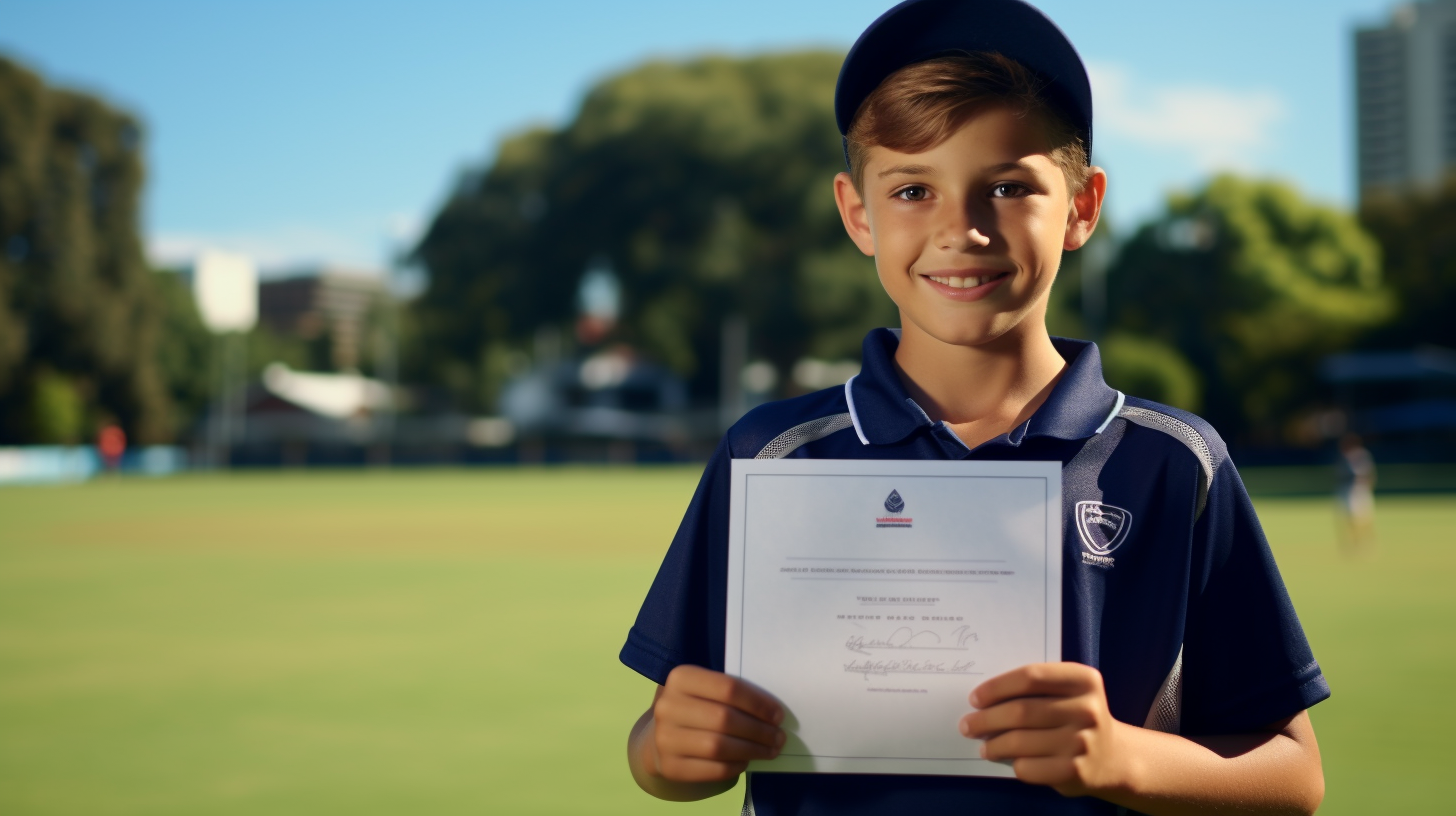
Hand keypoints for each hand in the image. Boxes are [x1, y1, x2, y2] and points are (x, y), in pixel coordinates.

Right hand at [644, 665, 785, 783]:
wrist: (661, 737)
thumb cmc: (695, 708)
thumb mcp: (706, 690)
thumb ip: (732, 694)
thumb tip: (773, 713)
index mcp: (681, 678)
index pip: (728, 688)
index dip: (758, 703)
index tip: (778, 715)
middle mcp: (667, 707)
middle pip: (724, 719)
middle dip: (759, 730)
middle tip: (779, 737)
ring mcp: (665, 739)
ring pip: (719, 746)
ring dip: (752, 750)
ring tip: (770, 750)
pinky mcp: (670, 767)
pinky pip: (712, 769)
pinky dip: (735, 766)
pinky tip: (746, 761)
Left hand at [959, 662, 1133, 797]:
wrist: (1113, 757)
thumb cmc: (1076, 717)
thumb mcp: (1067, 692)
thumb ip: (1035, 688)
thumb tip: (983, 700)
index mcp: (1083, 680)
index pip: (1031, 677)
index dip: (997, 687)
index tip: (974, 698)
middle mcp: (1086, 709)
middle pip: (1021, 711)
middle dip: (986, 719)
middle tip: (967, 724)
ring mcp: (1082, 742)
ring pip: (1020, 741)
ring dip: (993, 744)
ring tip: (983, 745)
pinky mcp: (1075, 771)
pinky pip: (1029, 767)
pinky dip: (1013, 764)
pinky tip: (1008, 760)